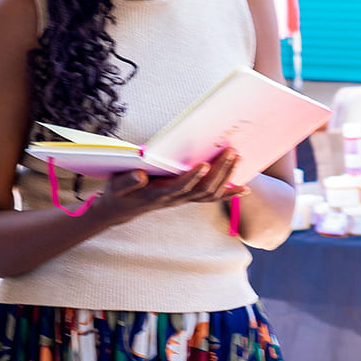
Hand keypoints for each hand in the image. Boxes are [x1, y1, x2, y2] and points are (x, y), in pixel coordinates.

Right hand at [96, 148, 245, 226]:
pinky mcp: (188, 197)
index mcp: (157, 195)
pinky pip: (212, 197)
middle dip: (218, 170)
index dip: (191, 178)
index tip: (203, 164)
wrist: (123, 208)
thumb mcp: (116, 187)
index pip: (179, 187)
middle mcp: (175, 199)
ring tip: (238, 157)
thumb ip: (127, 181)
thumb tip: (141, 174)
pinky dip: (229, 193)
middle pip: (202, 189)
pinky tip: (244, 189)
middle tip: (231, 151)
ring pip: (210, 193)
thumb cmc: (119, 193)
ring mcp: (184, 200)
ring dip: (227, 177)